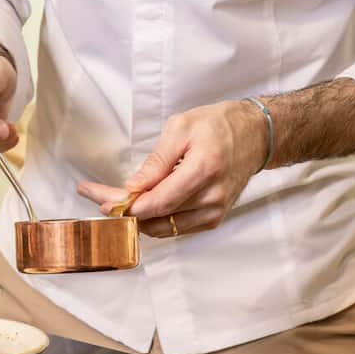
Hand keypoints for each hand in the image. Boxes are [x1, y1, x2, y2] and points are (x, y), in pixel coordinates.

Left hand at [77, 100, 267, 236]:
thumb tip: (134, 188)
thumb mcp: (182, 128)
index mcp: (203, 170)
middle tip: (99, 198)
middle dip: (124, 211)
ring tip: (117, 201)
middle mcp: (212, 198)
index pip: (157, 201)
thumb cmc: (218, 125)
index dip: (125, 205)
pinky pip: (178, 228)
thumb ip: (157, 160)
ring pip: (165, 228)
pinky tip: (143, 206)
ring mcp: (215, 212)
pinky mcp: (214, 218)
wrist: (255, 135)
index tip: (99, 199)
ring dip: (138, 218)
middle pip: (157, 218)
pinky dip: (156, 220)